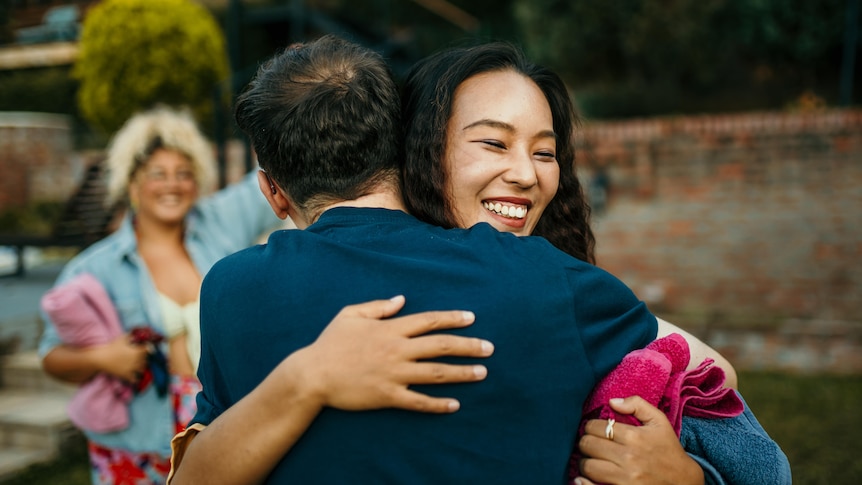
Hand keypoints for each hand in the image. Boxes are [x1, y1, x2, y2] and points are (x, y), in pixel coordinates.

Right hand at [91, 334, 148, 382]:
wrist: (101, 359)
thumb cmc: (111, 347)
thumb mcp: (122, 338)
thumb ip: (130, 335)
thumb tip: (135, 333)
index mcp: (137, 352)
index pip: (148, 350)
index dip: (147, 349)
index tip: (144, 348)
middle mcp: (136, 361)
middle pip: (146, 360)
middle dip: (144, 359)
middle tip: (139, 357)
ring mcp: (132, 369)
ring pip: (142, 370)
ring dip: (141, 368)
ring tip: (137, 366)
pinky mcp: (126, 375)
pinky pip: (135, 379)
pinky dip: (136, 378)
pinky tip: (134, 376)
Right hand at [284, 295, 492, 413]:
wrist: (312, 375)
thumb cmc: (330, 343)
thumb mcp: (350, 315)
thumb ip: (378, 306)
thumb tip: (401, 300)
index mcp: (390, 329)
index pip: (429, 320)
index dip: (452, 318)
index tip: (471, 318)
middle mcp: (396, 350)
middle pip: (441, 346)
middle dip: (468, 345)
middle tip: (490, 348)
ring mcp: (393, 374)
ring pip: (436, 373)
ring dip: (462, 373)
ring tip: (482, 372)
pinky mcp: (387, 396)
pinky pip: (418, 401)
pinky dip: (437, 404)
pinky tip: (454, 405)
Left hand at [576, 396, 703, 484]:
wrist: (683, 481)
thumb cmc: (668, 449)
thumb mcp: (659, 421)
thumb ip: (637, 404)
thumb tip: (612, 401)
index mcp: (634, 436)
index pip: (594, 427)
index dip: (591, 427)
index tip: (596, 431)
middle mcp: (628, 457)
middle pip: (587, 445)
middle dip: (586, 443)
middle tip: (592, 445)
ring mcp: (625, 477)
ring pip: (587, 466)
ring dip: (586, 462)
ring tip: (593, 460)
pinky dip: (584, 482)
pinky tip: (585, 479)